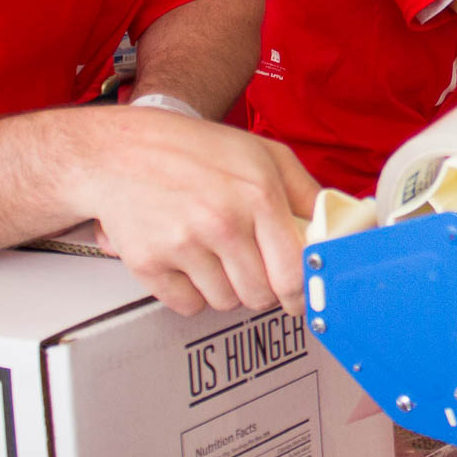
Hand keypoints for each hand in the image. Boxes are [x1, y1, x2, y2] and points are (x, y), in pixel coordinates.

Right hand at [67, 109, 320, 317]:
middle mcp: (222, 221)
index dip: (300, 291)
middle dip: (261, 287)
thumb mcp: (264, 154)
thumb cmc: (196, 150)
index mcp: (258, 194)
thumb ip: (305, 192)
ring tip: (214, 252)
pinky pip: (188, 306)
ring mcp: (183, 244)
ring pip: (225, 303)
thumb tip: (335, 229)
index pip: (293, 271)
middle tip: (251, 265)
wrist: (121, 151)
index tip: (299, 295)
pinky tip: (188, 260)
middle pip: (261, 295)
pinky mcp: (149, 263)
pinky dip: (191, 293)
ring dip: (226, 288)